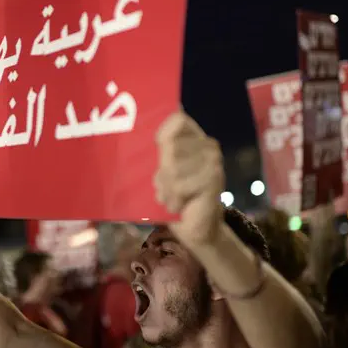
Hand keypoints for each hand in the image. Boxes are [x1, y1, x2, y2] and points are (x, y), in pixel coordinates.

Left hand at [154, 112, 224, 246]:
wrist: (194, 227)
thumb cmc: (174, 196)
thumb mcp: (161, 171)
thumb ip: (156, 152)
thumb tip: (133, 128)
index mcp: (194, 138)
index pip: (177, 119)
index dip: (163, 134)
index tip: (158, 151)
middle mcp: (208, 145)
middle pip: (169, 147)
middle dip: (161, 174)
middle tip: (165, 188)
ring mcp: (214, 161)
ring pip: (172, 168)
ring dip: (165, 189)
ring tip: (172, 197)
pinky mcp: (214, 180)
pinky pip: (179, 185)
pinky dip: (174, 200)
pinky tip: (179, 205)